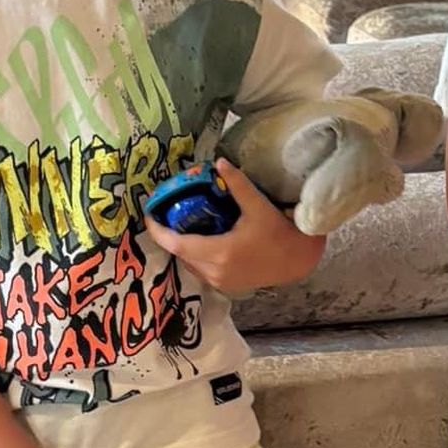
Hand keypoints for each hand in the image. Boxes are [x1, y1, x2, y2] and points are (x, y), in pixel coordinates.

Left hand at [144, 159, 326, 290]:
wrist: (299, 260)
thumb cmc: (280, 233)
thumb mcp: (258, 206)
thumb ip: (237, 184)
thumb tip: (219, 162)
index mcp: (219, 252)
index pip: (176, 244)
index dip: (158, 230)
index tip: (149, 214)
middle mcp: (215, 271)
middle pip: (180, 254)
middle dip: (169, 235)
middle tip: (166, 213)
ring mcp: (221, 281)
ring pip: (189, 264)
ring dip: (183, 246)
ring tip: (181, 224)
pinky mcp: (227, 285)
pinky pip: (201, 270)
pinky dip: (195, 255)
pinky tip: (202, 239)